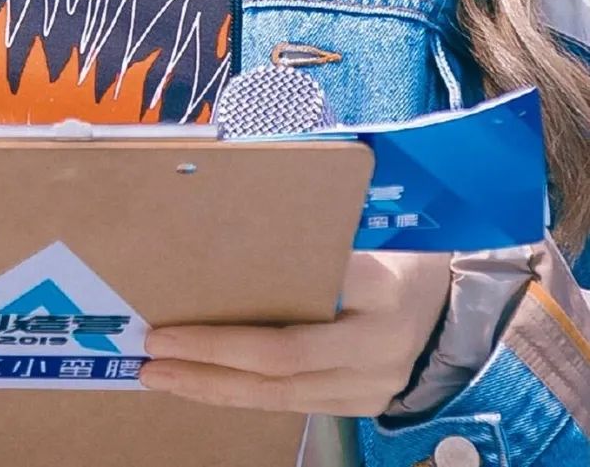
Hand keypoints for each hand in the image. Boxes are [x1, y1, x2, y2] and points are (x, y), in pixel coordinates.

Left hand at [141, 250, 452, 419]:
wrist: (458, 314)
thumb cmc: (405, 256)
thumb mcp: (378, 231)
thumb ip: (325, 231)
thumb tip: (245, 205)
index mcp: (385, 290)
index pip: (308, 305)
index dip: (243, 317)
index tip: (190, 302)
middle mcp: (376, 349)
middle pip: (282, 362)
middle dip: (211, 358)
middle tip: (155, 347)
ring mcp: (367, 388)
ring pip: (279, 396)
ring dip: (214, 386)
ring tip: (161, 374)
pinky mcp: (357, 407)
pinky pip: (289, 405)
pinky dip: (240, 395)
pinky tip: (201, 386)